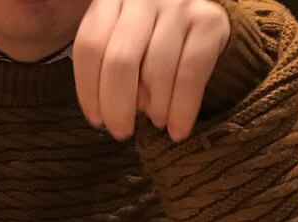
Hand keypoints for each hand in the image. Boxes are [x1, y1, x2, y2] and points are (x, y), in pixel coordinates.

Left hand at [74, 0, 229, 141]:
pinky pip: (190, 75)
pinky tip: (177, 130)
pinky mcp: (209, 20)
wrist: (202, 21)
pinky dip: (182, 110)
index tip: (96, 120)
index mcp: (111, 0)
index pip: (89, 47)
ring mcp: (178, 5)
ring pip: (156, 71)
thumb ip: (110, 66)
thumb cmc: (151, 41)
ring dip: (154, 109)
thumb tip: (117, 111)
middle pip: (120, 61)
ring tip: (156, 121)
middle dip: (117, 107)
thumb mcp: (121, 42)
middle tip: (121, 132)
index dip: (88, 90)